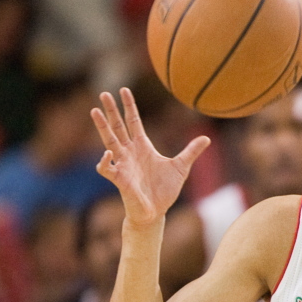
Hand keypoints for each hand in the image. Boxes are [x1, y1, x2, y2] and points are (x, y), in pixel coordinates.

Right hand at [91, 88, 209, 229]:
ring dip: (102, 127)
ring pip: (109, 142)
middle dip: (111, 111)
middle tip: (104, 93)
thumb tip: (207, 138)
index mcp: (143, 146)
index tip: (124, 90)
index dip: (129, 106)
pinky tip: (108, 153)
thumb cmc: (164, 191)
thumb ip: (191, 152)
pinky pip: (107, 168)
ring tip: (94, 111)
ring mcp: (123, 165)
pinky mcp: (120, 179)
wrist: (156, 212)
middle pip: (118, 127)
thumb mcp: (181, 167)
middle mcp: (130, 152)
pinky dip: (105, 161)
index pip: (133, 122)